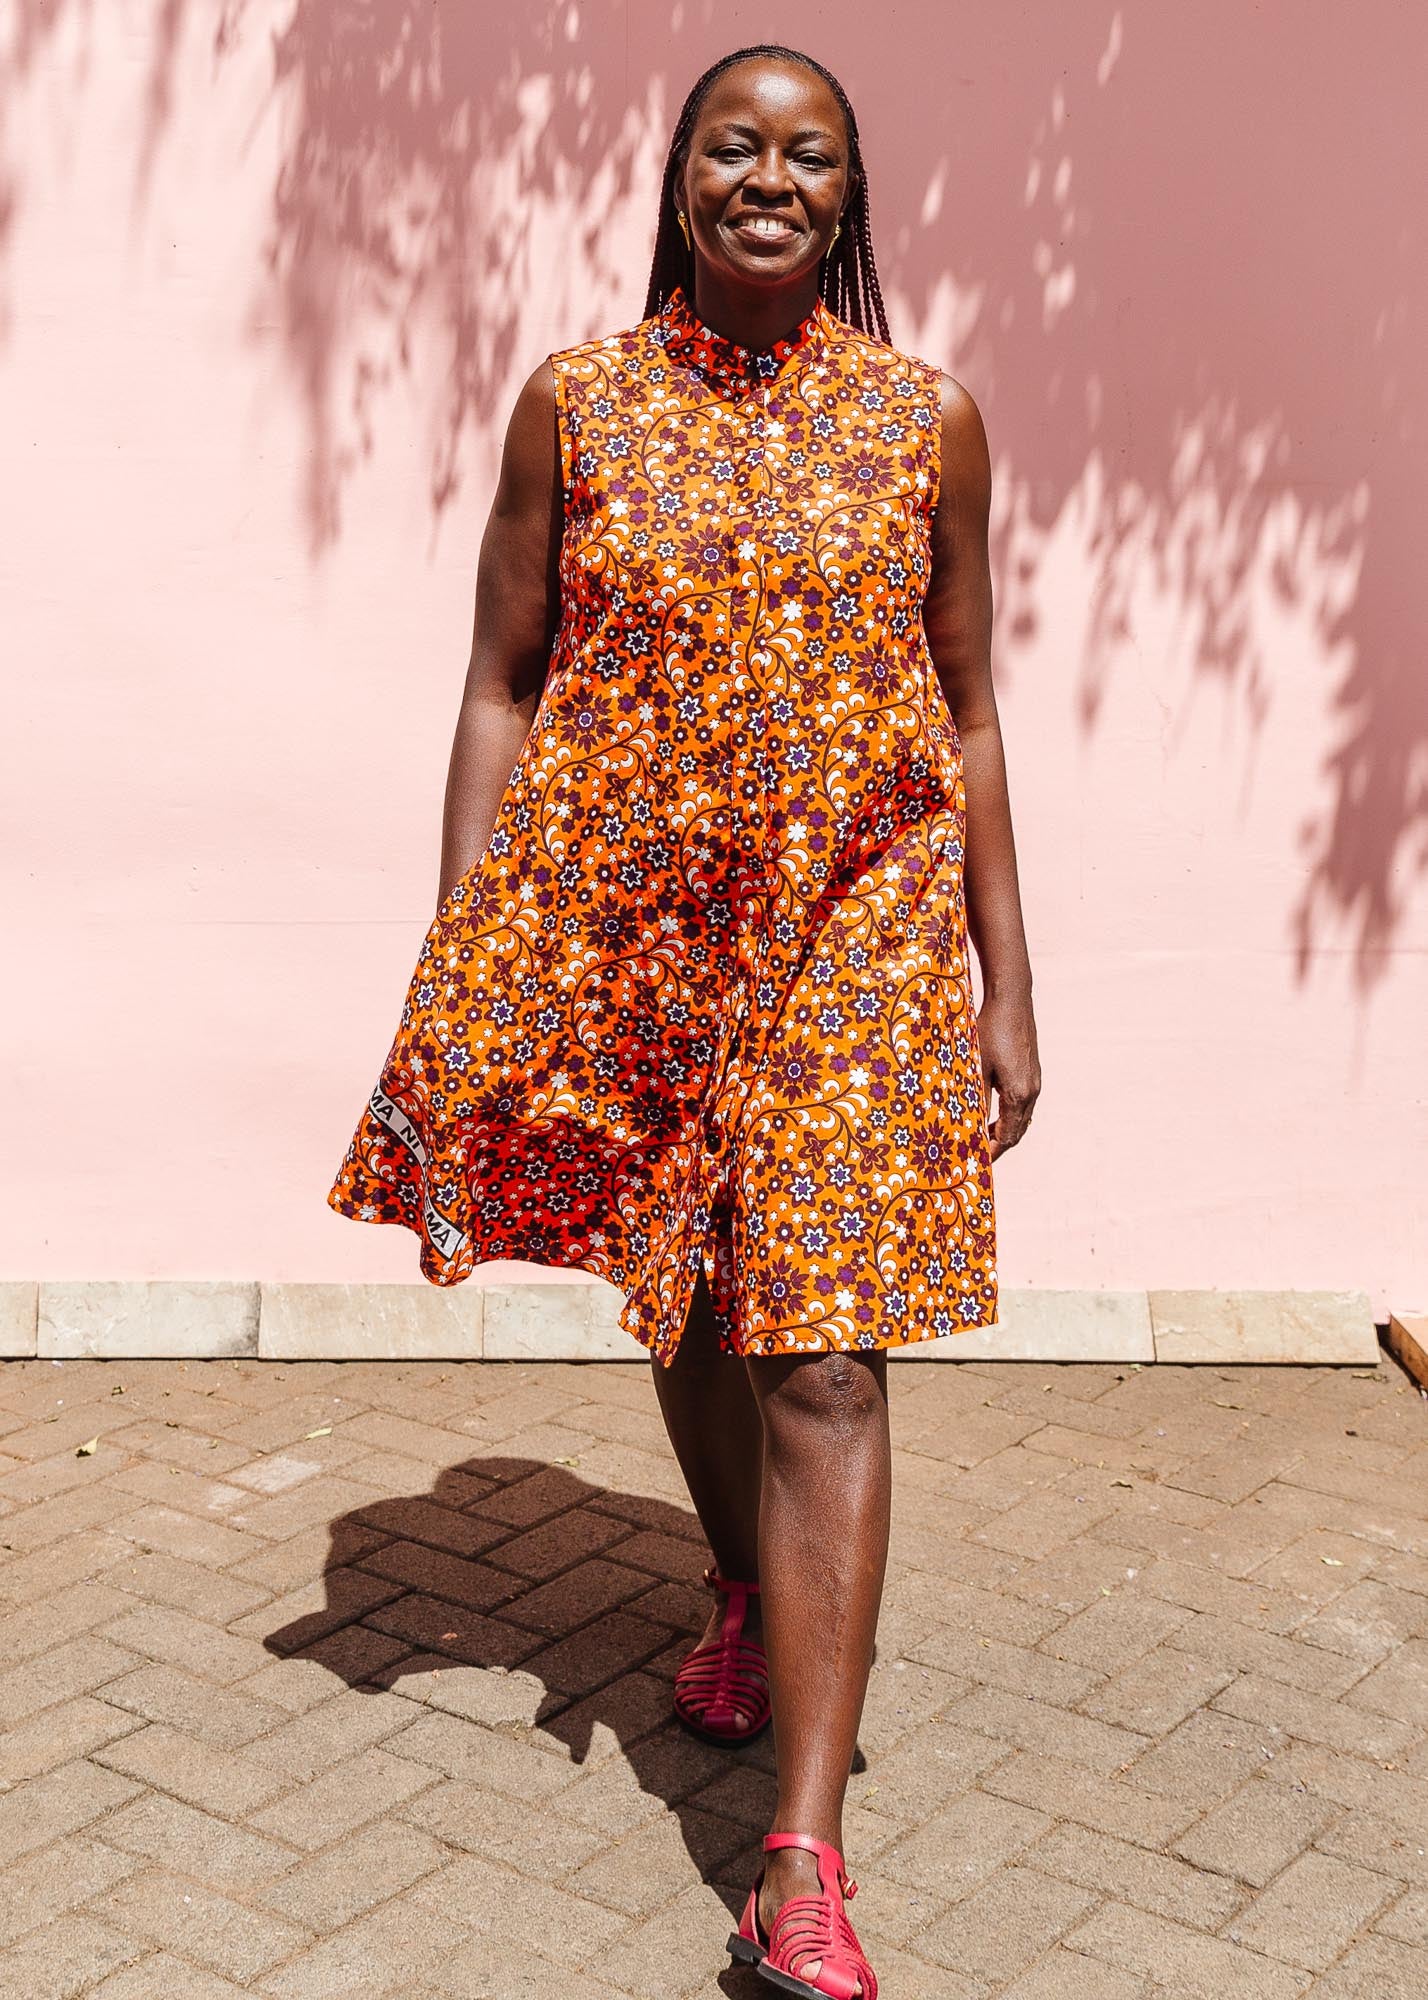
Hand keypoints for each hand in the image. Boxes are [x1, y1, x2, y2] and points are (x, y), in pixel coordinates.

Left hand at [976, 988, 1039, 1159]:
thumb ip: (976, 1097)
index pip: (1007, 1135)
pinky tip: (996, 1112)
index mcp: (1018, 1094)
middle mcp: (1031, 1090)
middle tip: (978, 1153)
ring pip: (1022, 1117)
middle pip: (1017, 1130)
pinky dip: (1011, 1115)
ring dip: (1005, 1129)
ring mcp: (1035, 1081)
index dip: (992, 1151)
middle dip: (999, 1144)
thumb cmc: (989, 1030)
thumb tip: (969, 1123)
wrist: (1012, 1001)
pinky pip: (1024, 1103)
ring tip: (984, 1136)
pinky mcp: (1033, 1071)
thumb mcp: (976, 1066)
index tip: (978, 1161)